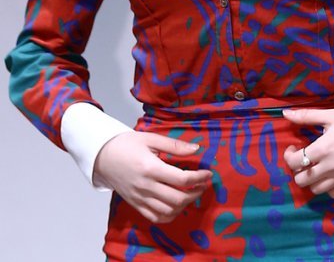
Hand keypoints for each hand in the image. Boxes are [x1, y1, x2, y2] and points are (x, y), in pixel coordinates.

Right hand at [93, 131, 212, 222]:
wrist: (103, 157)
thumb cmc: (127, 144)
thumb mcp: (150, 138)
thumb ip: (174, 146)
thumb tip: (196, 149)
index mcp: (151, 168)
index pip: (182, 179)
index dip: (199, 178)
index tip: (208, 173)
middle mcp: (146, 187)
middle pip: (178, 198)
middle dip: (196, 192)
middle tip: (203, 183)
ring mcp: (140, 199)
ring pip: (169, 211)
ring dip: (186, 204)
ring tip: (193, 193)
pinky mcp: (136, 205)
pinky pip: (156, 217)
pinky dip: (171, 214)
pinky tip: (178, 205)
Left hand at [282, 107, 333, 199]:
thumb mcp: (329, 116)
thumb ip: (305, 116)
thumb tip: (286, 113)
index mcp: (322, 148)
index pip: (294, 162)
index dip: (288, 156)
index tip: (293, 148)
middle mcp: (330, 166)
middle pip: (302, 179)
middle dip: (298, 170)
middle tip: (302, 159)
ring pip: (315, 189)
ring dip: (311, 179)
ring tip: (314, 167)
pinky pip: (332, 194)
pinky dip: (326, 187)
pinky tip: (327, 175)